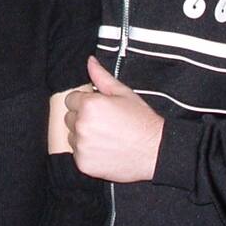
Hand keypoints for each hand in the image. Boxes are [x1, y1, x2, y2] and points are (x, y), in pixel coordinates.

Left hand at [64, 56, 163, 182]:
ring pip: (72, 136)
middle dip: (82, 118)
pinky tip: (105, 150)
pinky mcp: (83, 163)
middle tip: (104, 123)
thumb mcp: (123, 93)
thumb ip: (101, 76)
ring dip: (83, 136)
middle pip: (69, 118)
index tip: (98, 109)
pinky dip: (87, 153)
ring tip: (105, 137)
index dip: (85, 102)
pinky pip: (77, 154)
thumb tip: (90, 61)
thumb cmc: (141, 121)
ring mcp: (81, 146)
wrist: (156, 151)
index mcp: (88, 105)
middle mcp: (81, 125)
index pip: (71, 99)